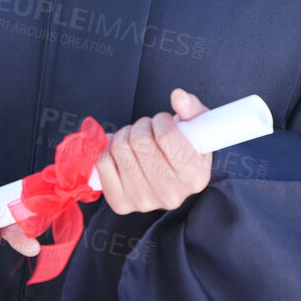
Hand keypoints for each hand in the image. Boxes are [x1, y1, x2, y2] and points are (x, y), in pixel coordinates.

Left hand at [95, 89, 212, 214]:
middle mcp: (170, 195)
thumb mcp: (197, 126)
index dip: (161, 120)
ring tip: (137, 139)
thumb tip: (178, 96)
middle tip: (149, 129)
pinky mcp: (121, 203)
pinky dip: (109, 149)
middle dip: (142, 125)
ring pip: (119, 148)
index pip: (166, 136)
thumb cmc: (184, 148)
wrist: (168, 178)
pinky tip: (123, 152)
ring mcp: (144, 201)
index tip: (164, 121)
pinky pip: (103, 162)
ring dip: (126, 134)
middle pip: (139, 141)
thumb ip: (191, 108)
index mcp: (195, 177)